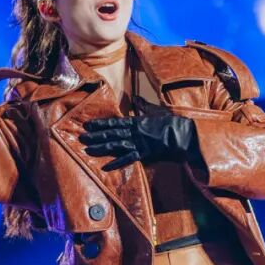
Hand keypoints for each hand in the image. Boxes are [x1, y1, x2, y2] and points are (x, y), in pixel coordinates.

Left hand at [80, 102, 197, 171]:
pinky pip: (128, 159)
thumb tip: (136, 98)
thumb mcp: (157, 110)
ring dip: (101, 147)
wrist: (183, 134)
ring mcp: (138, 143)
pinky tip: (106, 166)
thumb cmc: (172, 122)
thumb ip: (144, 105)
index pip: (114, 122)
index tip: (89, 124)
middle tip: (81, 137)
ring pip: (115, 145)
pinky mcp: (144, 153)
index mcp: (136, 121)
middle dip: (96, 135)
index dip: (100, 124)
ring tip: (88, 149)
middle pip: (111, 133)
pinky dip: (117, 163)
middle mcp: (134, 132)